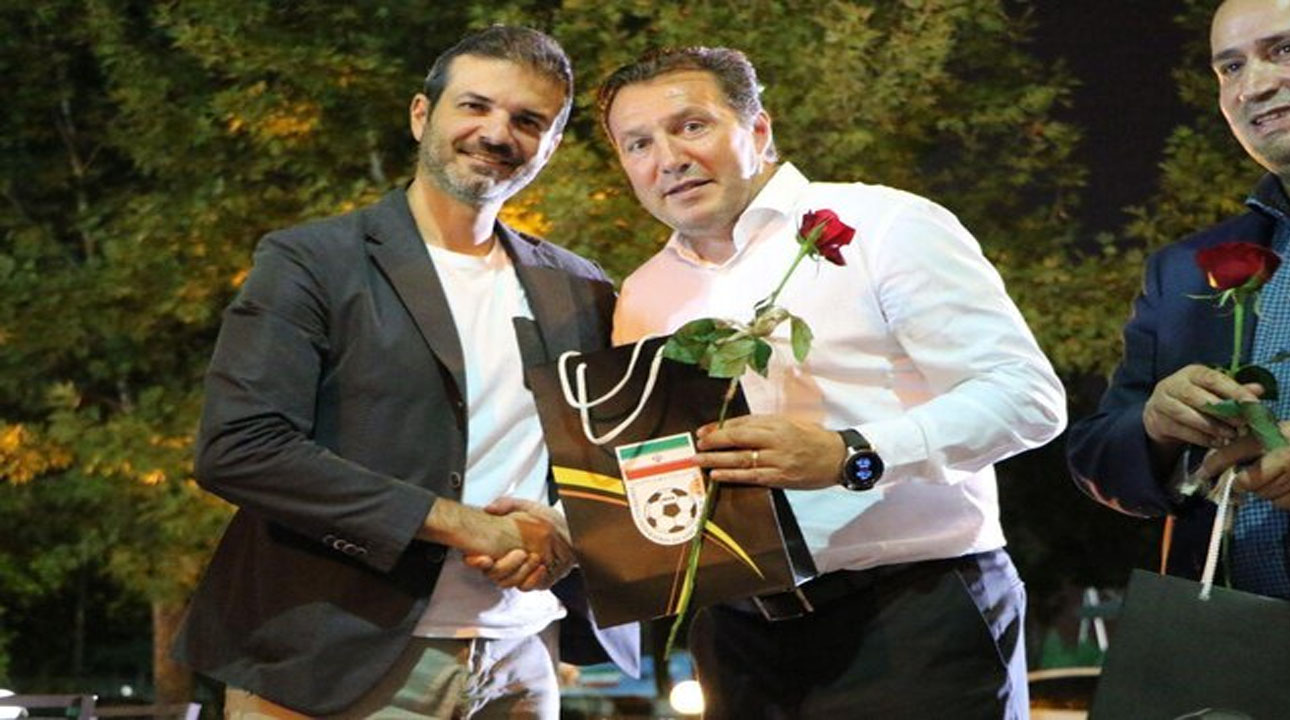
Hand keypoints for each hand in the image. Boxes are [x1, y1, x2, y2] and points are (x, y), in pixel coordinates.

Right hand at [464, 497, 573, 590]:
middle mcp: (504, 562)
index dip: (475, 561)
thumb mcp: (527, 508)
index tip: (483, 558)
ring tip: (532, 557)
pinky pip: (527, 587)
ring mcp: (518, 573)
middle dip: (505, 566)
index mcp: (497, 546)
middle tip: (520, 553)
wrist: (571, 532)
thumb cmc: (548, 520)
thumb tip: (489, 508)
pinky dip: (533, 578)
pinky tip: (540, 567)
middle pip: (493, 574)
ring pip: (508, 583)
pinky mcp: (534, 582)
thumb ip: (507, 505)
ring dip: (521, 571)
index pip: (477, 559)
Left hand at [694, 414, 844, 489]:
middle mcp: (776, 440)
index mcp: (778, 424)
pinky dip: (732, 475)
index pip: (742, 424)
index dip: (720, 428)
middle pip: (739, 439)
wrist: (839, 458)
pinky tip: (717, 474)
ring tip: (699, 460)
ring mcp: (778, 460)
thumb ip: (764, 424)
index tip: (703, 431)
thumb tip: (733, 427)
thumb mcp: (790, 422)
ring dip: (717, 460)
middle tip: (697, 444)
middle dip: (714, 442)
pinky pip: (751, 477)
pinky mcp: (780, 477)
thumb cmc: (813, 438)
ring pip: (742, 459)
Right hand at [1143, 364, 1261, 451]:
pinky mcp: (1157, 421)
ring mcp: (1162, 402)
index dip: (1232, 390)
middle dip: (1221, 411)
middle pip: (1196, 397)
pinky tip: (1216, 442)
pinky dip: (1200, 438)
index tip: (1251, 403)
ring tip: (1230, 435)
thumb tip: (1259, 390)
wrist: (1160, 414)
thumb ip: (1235, 391)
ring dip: (1210, 426)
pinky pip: (1180, 430)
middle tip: (1242, 424)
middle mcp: (1173, 384)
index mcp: (1191, 372)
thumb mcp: (1214, 392)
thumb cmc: (1194, 400)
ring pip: (1186, 414)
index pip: (1212, 378)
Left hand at [1197, 421, 1289, 509]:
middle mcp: (1284, 457)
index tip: (1201, 473)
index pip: (1235, 452)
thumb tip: (1219, 459)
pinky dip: (1280, 497)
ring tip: (1280, 476)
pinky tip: (1289, 484)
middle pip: (1247, 482)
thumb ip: (1253, 442)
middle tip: (1247, 477)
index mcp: (1275, 436)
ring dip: (1265, 489)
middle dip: (1244, 482)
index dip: (1214, 464)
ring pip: (1263, 494)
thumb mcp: (1279, 431)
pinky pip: (1279, 503)